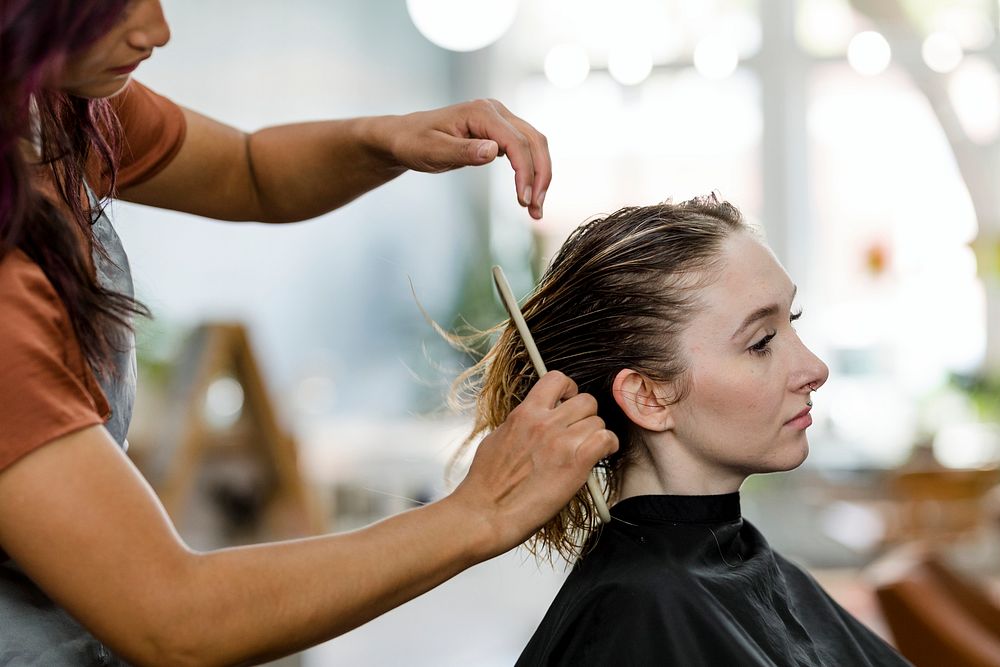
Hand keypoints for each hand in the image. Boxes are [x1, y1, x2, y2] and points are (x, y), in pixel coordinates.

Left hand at [378, 99, 550, 218]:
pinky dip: (530, 171)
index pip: (516, 141)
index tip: (524, 200)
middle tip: (536, 209)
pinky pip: (525, 149)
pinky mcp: (500, 131)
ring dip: (539, 176)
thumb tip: (494, 151)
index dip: (525, 171)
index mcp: (481, 113)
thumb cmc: (414, 143)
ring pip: (534, 145)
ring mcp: (500, 120)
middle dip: (540, 176)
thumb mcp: (433, 151)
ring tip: (535, 209)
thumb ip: (463, 151)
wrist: (404, 137)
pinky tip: (528, 194)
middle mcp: (496, 111)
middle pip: (533, 141)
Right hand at [450, 371, 617, 556]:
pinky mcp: (576, 462)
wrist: (486, 513)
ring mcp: (561, 441)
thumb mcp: (497, 439)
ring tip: (587, 449)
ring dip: (596, 435)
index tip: (568, 401)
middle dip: (586, 416)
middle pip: (586, 401)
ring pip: (598, 421)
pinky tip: (600, 455)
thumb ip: (519, 425)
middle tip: (580, 432)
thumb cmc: (486, 484)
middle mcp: (544, 422)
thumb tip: (531, 421)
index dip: (569, 389)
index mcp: (524, 414)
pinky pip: (606, 439)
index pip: (556, 379)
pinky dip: (608, 446)